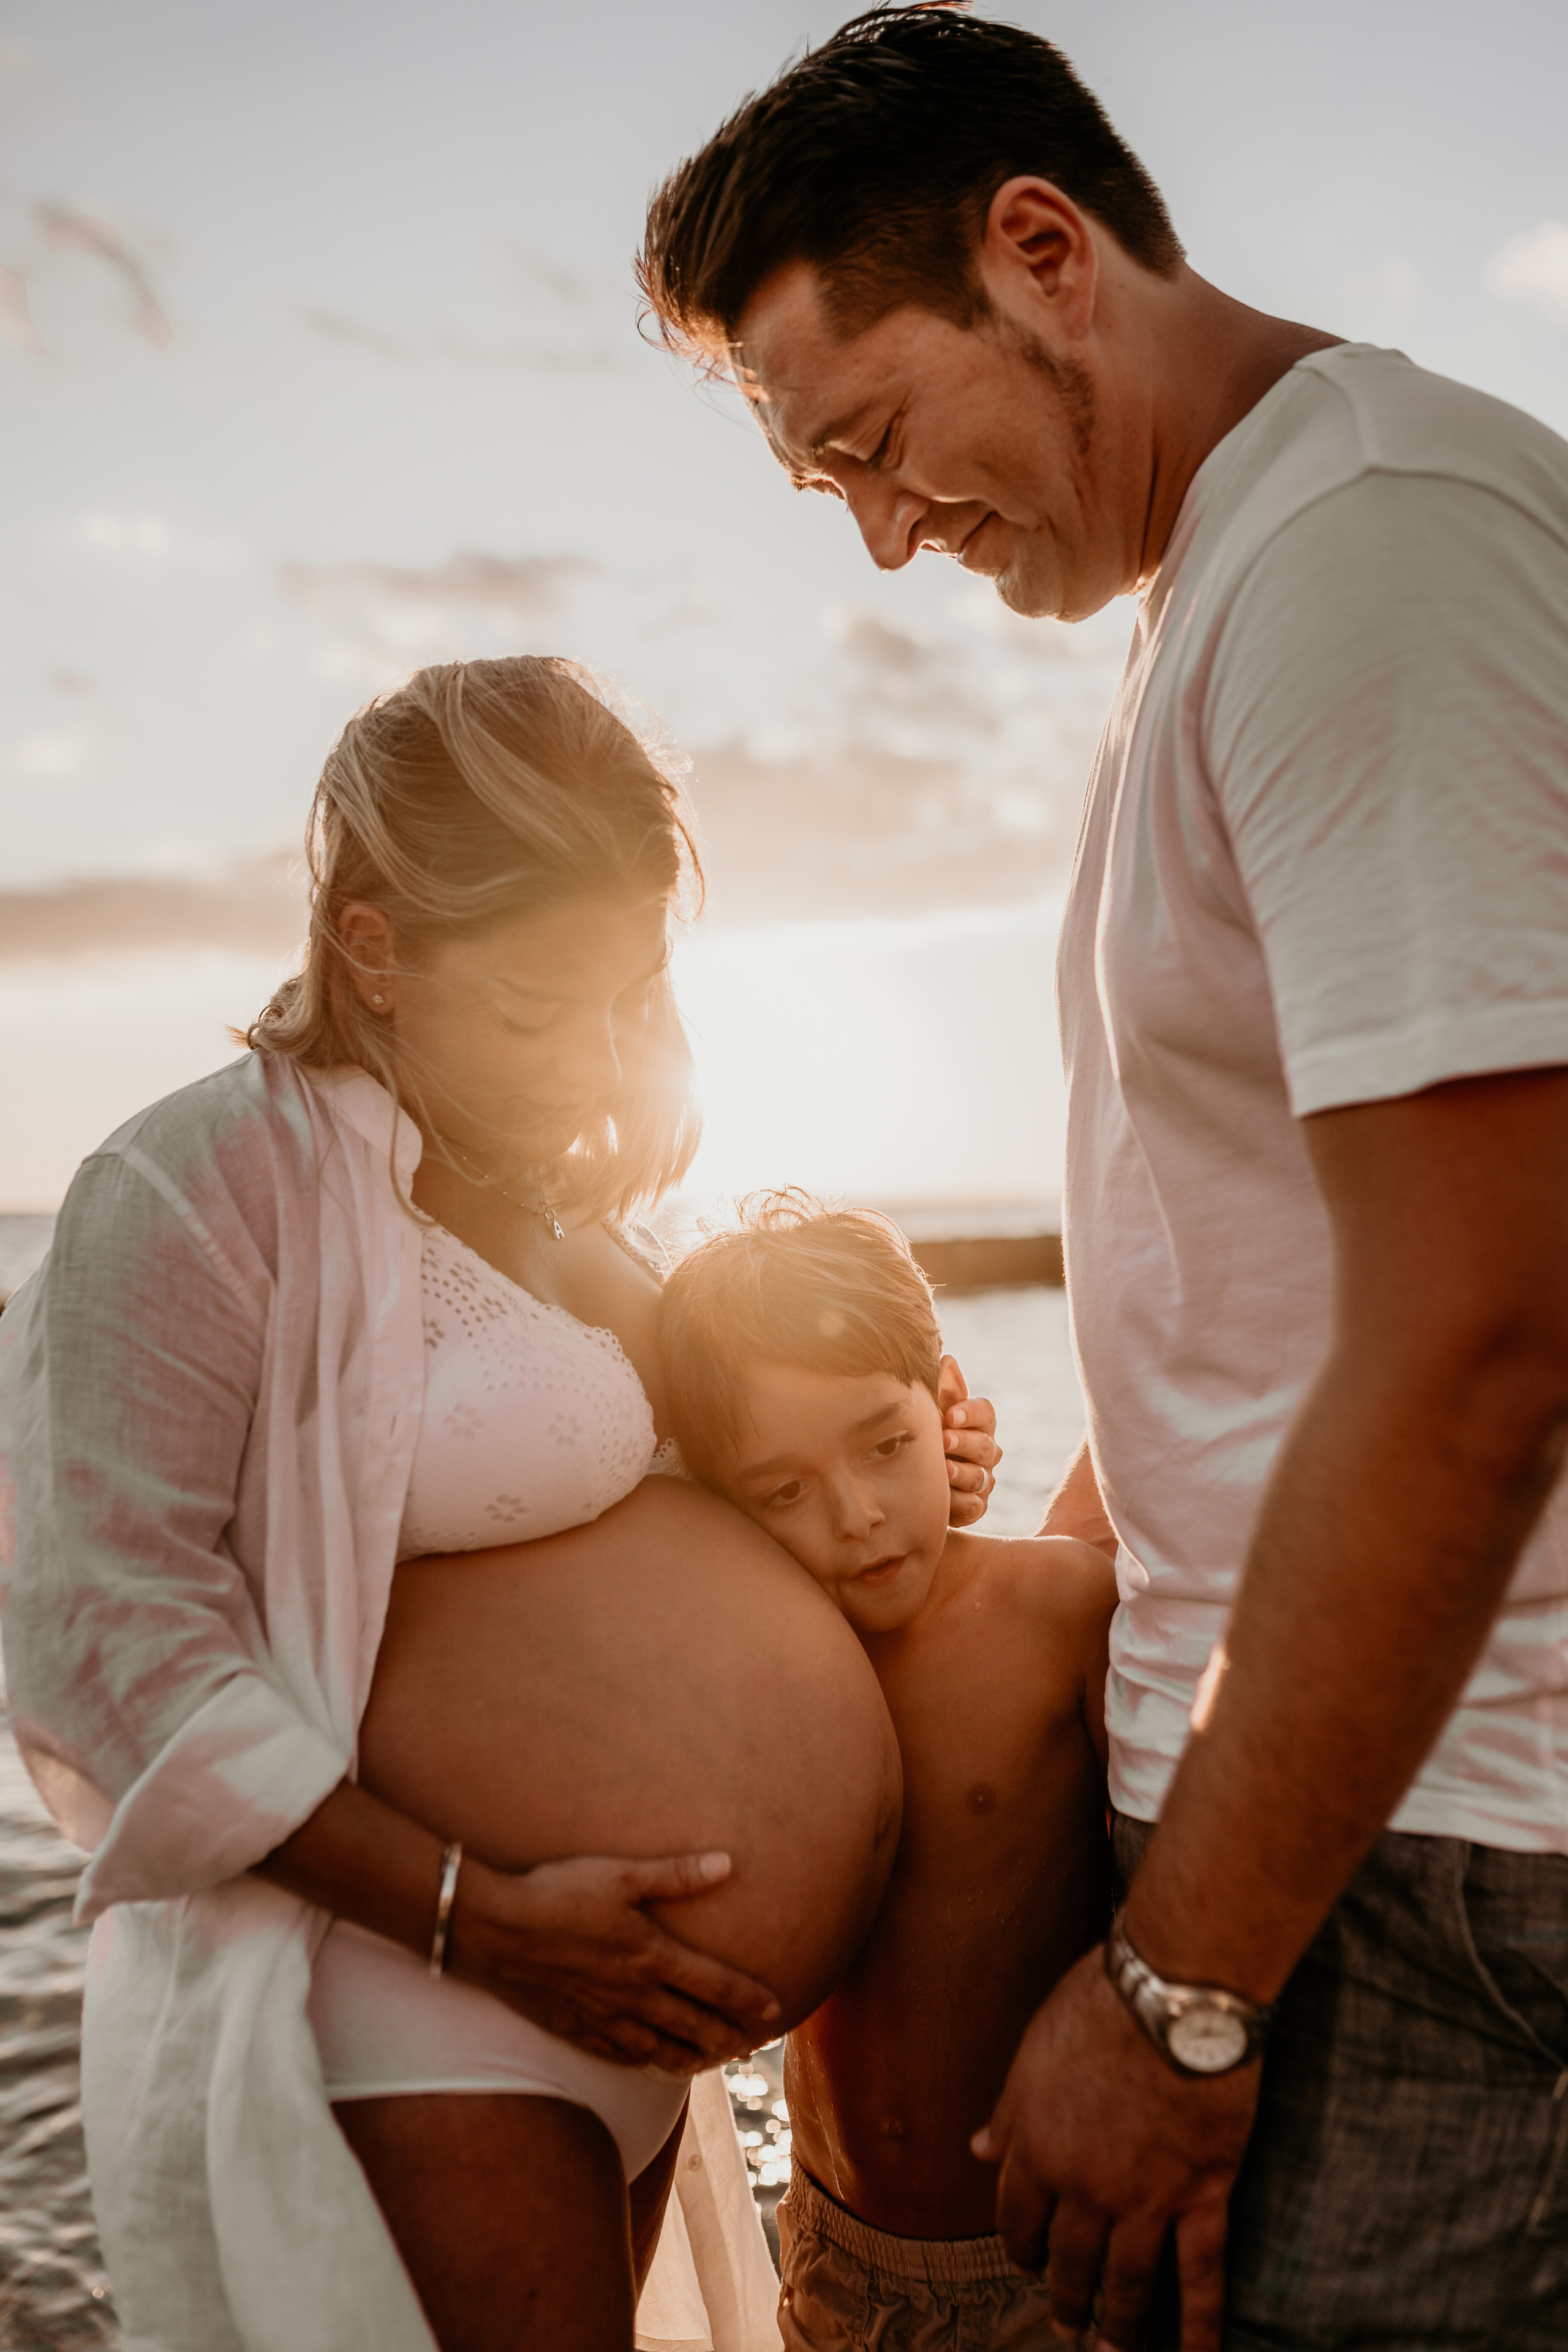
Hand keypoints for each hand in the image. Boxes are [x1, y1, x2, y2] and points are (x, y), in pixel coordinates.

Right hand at [449, 1847, 781, 2073]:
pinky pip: (614, 2051)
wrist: (497, 1928)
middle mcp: (633, 1993)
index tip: (774, 2012)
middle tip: (749, 2051)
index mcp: (651, 1955)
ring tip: (706, 2064)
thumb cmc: (560, 1892)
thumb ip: (677, 1874)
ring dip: (686, 2056)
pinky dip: (636, 2058)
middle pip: (691, 2023)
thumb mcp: (621, 1874)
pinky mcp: (571, 2023)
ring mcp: (602, 2014)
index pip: (713, 1983)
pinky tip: (643, 2061)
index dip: (747, 1998)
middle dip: (725, 2038)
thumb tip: (728, 1863)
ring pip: (655, 2045)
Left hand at [940, 1355, 1001, 1526]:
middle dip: (965, 1442)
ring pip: (980, 1477)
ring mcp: (982, 1481)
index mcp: (978, 1424)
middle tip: (945, 1438)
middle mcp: (986, 1452)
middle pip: (986, 1445)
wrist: (911, 1480)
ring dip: (961, 1472)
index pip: (985, 1413)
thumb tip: (947, 1360)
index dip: (970, 1413)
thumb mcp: (931, 1411)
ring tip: (943, 1469)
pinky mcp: (975, 1507)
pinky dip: (958, 1501)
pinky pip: (974, 1506)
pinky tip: (943, 1496)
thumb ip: (942, 1389)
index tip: (950, 1414)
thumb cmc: (926, 1435)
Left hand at [974, 1949, 1258, 2350]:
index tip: (1028, 2262)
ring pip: (1127, 2281)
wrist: (1172, 1993)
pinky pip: (1201, 2275)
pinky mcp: (1201, 2195)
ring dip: (1119, 2325)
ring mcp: (1144, 2198)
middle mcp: (1083, 2185)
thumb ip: (1010, 2109)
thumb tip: (980, 2148)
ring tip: (1111, 2350)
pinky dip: (1201, 2325)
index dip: (1021, 2244)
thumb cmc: (1100, 2003)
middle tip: (1068, 2324)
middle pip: (1070, 2258)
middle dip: (1067, 2296)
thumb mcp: (1034, 2048)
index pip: (1017, 2216)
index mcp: (1036, 2145)